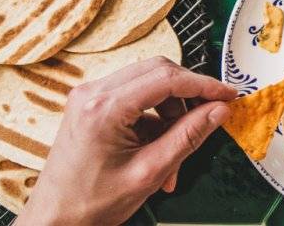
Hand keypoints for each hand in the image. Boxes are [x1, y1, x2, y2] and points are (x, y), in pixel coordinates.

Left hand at [17, 58, 236, 225]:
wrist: (54, 219)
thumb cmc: (90, 203)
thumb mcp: (149, 171)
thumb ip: (187, 136)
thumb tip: (218, 110)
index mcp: (104, 108)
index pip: (167, 78)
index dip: (204, 84)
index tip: (228, 94)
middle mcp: (92, 93)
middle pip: (158, 71)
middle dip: (189, 93)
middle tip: (212, 113)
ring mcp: (88, 97)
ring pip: (148, 82)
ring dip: (171, 109)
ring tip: (178, 147)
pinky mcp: (89, 105)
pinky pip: (133, 96)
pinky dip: (154, 116)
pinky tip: (159, 147)